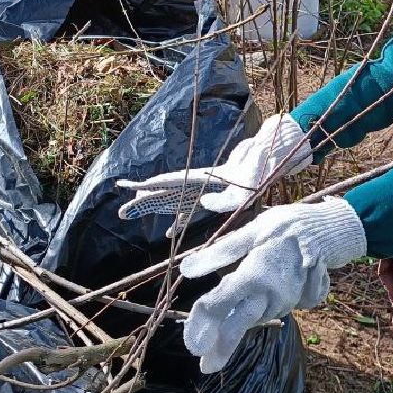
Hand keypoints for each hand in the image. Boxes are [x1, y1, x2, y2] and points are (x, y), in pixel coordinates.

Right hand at [116, 113, 311, 221]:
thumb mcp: (247, 182)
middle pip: (164, 192)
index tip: (128, 188)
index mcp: (202, 176)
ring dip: (153, 209)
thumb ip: (228, 196)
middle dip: (143, 201)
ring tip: (130, 215)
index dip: (149, 186)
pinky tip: (169, 235)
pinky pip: (189, 211)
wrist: (269, 157)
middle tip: (122, 212)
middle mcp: (197, 181)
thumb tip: (205, 205)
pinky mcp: (211, 196)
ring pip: (171, 200)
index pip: (170, 182)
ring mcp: (202, 188)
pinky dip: (177, 221)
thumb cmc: (260, 166)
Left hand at [178, 198, 365, 372]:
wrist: (330, 231)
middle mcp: (270, 294)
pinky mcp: (296, 303)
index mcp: (254, 275)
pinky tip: (251, 308)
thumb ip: (221, 253)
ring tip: (216, 351)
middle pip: (239, 325)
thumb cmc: (286, 227)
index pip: (221, 303)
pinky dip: (259, 313)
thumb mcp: (252, 232)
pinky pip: (272, 312)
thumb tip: (186, 269)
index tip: (193, 344)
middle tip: (206, 367)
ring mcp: (285, 302)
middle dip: (222, 349)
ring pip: (254, 320)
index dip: (203, 323)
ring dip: (235, 334)